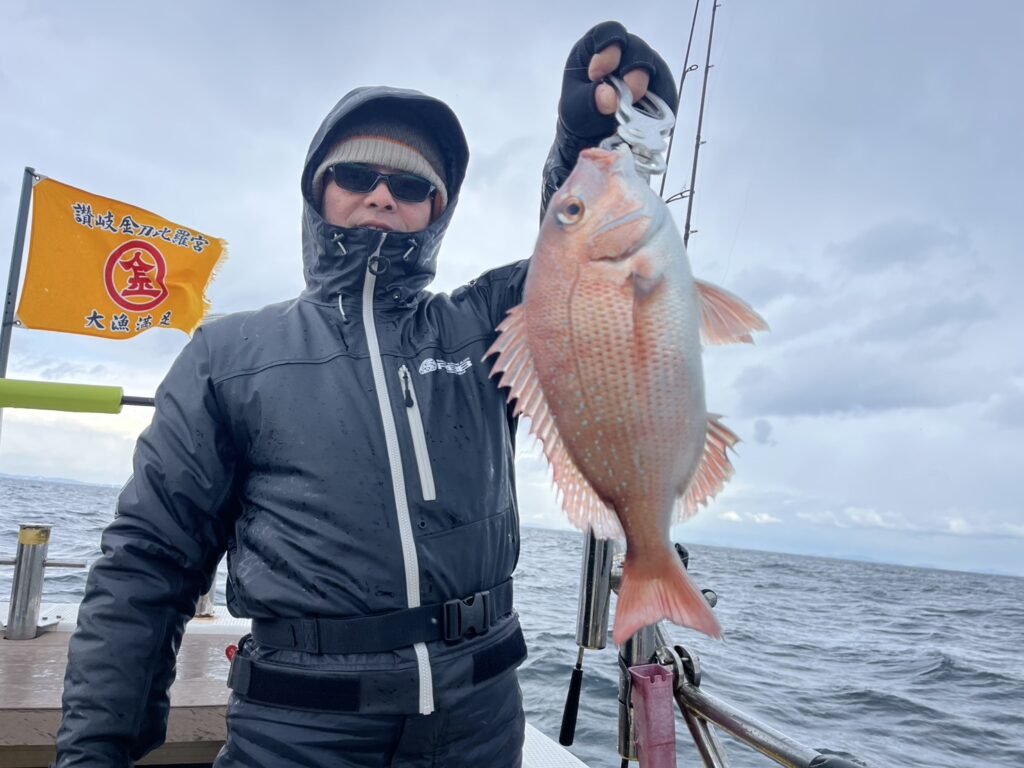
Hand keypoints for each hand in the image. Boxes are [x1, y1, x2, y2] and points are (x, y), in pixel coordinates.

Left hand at [558, 21, 678, 140]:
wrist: (594, 136)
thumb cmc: (581, 114)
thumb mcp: (574, 110)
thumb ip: (588, 101)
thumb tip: (610, 97)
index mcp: (596, 47)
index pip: (609, 33)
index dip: (607, 50)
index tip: (597, 75)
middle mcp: (624, 53)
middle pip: (638, 50)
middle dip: (633, 74)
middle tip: (625, 96)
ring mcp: (644, 69)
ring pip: (656, 69)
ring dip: (647, 91)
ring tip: (634, 113)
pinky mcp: (659, 89)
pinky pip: (666, 92)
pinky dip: (659, 106)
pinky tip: (649, 120)